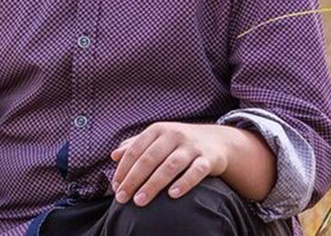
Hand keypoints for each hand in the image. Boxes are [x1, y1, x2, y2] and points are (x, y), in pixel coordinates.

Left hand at [110, 121, 230, 205]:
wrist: (217, 141)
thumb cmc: (179, 143)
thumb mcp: (157, 139)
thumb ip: (135, 146)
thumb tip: (113, 156)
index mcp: (158, 130)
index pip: (135, 150)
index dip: (123, 169)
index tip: (115, 188)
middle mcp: (174, 135)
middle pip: (150, 159)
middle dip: (134, 180)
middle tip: (123, 199)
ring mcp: (192, 146)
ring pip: (170, 165)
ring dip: (153, 184)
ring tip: (140, 201)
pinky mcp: (208, 158)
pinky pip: (196, 171)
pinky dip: (184, 183)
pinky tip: (172, 195)